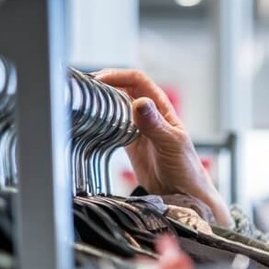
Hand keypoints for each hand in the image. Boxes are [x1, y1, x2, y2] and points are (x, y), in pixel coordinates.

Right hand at [93, 69, 231, 226]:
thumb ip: (155, 124)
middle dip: (104, 85)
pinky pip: (113, 125)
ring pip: (116, 106)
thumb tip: (139, 102)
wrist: (184, 193)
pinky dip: (101, 120)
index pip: (138, 80)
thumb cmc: (186, 168)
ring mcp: (139, 128)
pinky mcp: (130, 143)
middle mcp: (149, 114)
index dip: (118, 75)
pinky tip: (90, 122)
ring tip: (81, 101)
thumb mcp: (171, 144)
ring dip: (101, 101)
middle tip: (83, 89)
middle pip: (123, 89)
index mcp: (162, 108)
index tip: (99, 80)